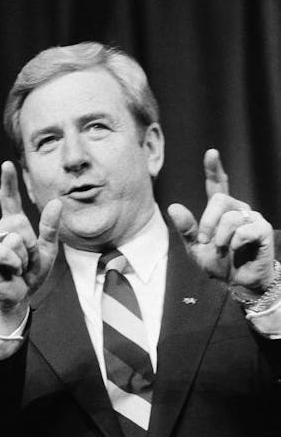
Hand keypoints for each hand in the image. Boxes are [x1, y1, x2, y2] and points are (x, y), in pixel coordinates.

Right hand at [0, 162, 60, 330]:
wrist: (19, 297)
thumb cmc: (31, 273)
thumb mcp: (47, 250)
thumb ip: (50, 227)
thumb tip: (56, 202)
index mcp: (11, 224)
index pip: (9, 198)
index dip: (8, 181)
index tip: (6, 164)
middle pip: (20, 224)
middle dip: (30, 246)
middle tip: (24, 261)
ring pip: (14, 239)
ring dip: (23, 258)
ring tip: (16, 268)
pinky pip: (5, 251)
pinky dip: (13, 264)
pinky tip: (8, 272)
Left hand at [167, 149, 275, 292]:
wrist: (237, 283)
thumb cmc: (218, 263)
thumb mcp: (195, 247)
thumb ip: (185, 228)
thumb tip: (173, 206)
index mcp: (220, 210)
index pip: (218, 184)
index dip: (214, 168)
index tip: (211, 153)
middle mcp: (238, 209)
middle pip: (219, 200)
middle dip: (206, 222)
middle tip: (203, 241)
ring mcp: (252, 218)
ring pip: (231, 217)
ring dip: (220, 237)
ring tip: (223, 249)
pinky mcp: (263, 230)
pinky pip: (245, 230)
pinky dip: (236, 242)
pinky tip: (237, 249)